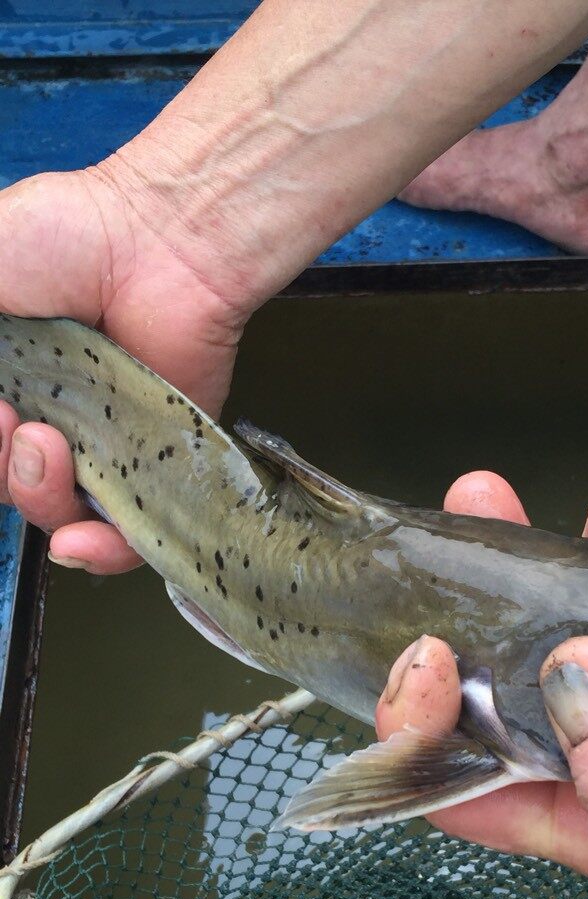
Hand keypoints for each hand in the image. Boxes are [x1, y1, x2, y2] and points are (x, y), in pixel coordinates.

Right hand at [0, 166, 247, 572]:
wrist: (155, 241)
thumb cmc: (60, 240)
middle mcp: (42, 417)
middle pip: (3, 485)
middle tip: (7, 419)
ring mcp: (98, 446)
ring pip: (53, 516)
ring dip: (35, 497)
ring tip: (49, 443)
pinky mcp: (154, 464)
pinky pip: (125, 536)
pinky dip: (97, 553)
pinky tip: (77, 538)